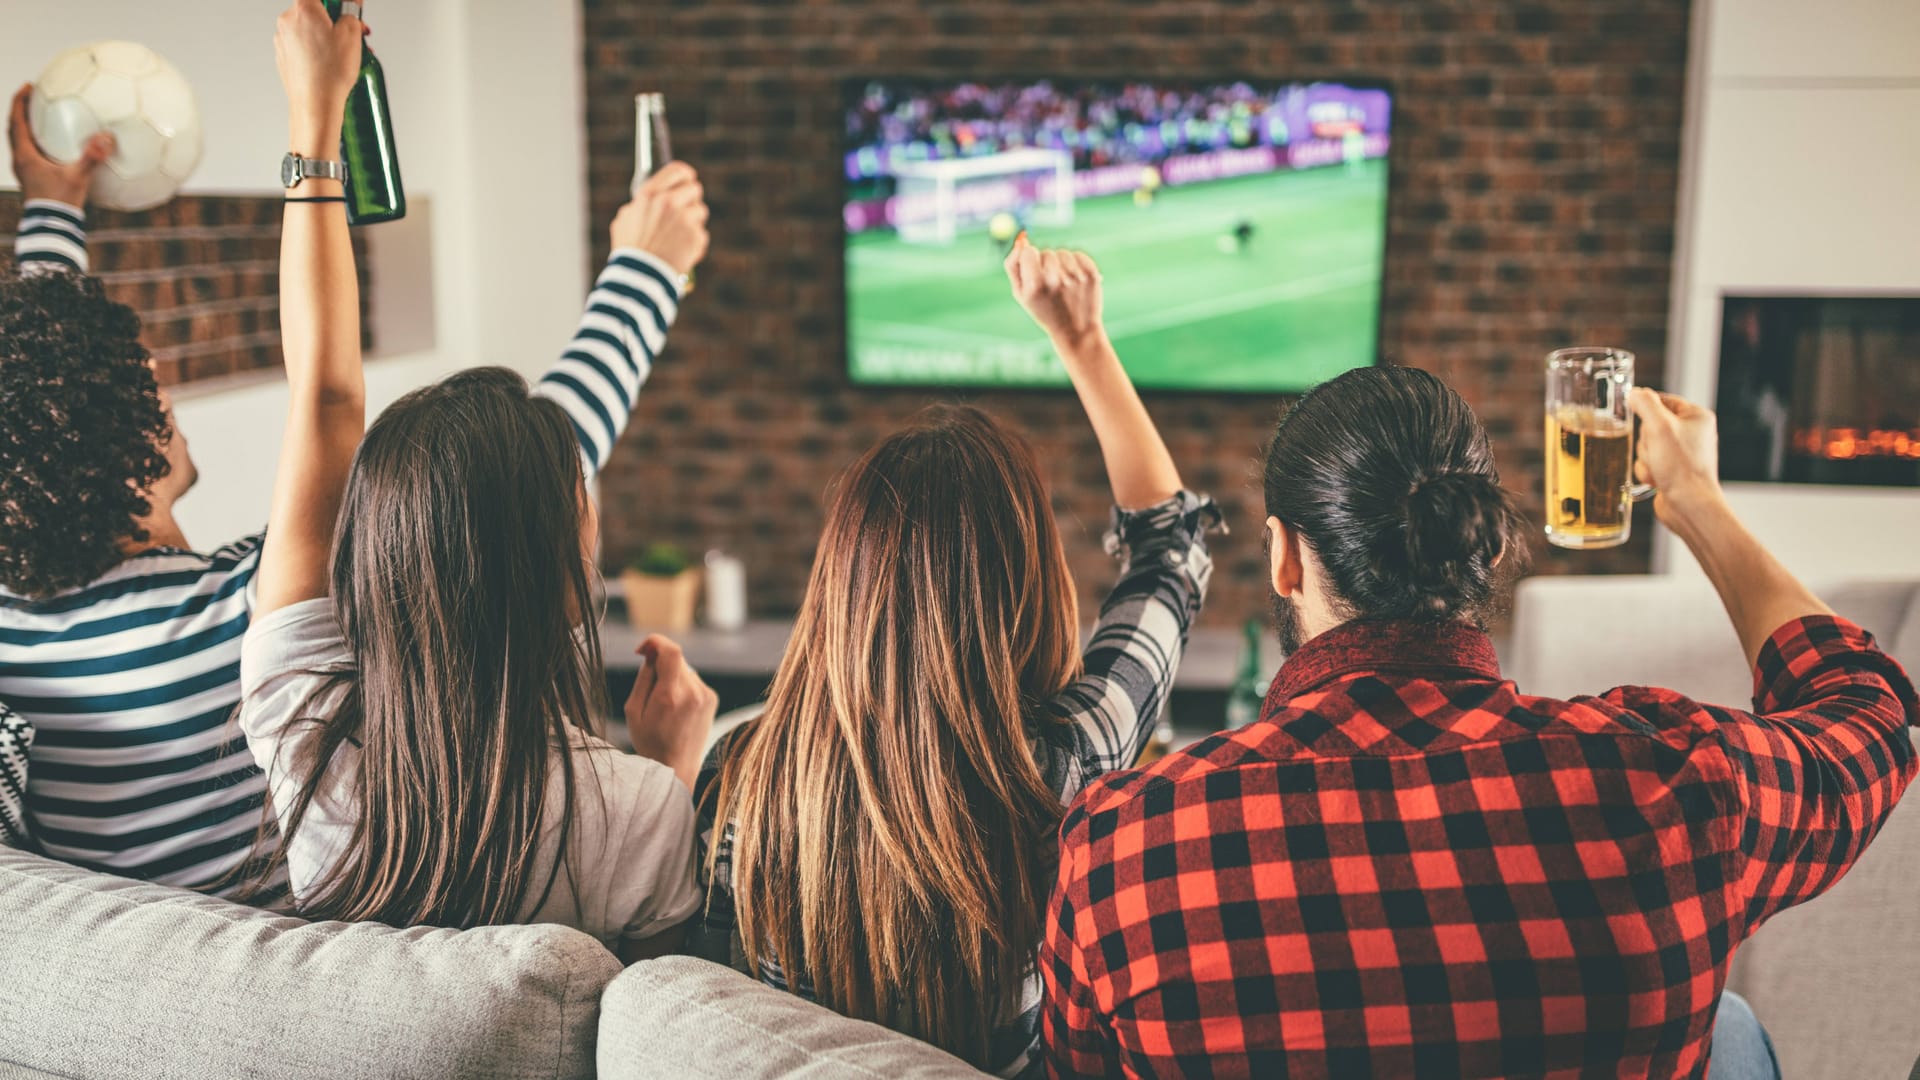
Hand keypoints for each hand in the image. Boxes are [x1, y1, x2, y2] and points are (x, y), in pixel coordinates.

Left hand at [8, 84, 113, 206]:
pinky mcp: (32, 179)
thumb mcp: (78, 177)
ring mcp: (25, 171)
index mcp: (25, 155)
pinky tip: (55, 147)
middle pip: (15, 129)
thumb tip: (107, 137)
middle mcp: (21, 160)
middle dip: (22, 111)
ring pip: (21, 142)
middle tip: (34, 98)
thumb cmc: (60, 202)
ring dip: (28, 127)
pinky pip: (32, 154)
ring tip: (42, 118)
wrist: (51, 227)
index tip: (29, 87)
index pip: (17, 121)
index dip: (20, 101)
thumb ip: (92, 157)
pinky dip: (39, 144)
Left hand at [274, 0, 363, 155]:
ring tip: (347, 54)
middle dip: (337, 20)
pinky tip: (332, 65)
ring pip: (310, 29)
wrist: (315, 105)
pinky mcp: (284, 57)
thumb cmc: (330, 73)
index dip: (337, 2)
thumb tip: (350, 9)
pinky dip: (318, 50)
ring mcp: (283, 40)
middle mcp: (287, 21)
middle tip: (356, 33)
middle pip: (315, 11)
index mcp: (304, 9)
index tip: (349, 7)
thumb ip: (351, 13)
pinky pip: (303, 46)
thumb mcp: (352, 35)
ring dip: (329, 37)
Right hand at [613, 161, 709, 276]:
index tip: (688, 178)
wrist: (640, 277)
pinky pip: (701, 234)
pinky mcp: (696, 237)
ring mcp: (684, 219)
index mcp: (649, 194)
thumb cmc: (630, 251)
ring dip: (693, 222)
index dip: (685, 174)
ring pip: (700, 211)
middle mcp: (668, 202)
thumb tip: (650, 199)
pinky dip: (694, 243)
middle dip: (691, 199)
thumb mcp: (624, 221)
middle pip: (694, 189)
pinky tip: (680, 252)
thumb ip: (639, 206)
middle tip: (685, 211)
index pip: (676, 170)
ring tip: (678, 237)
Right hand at [623, 633, 717, 789]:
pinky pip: (693, 680)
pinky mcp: (712, 698)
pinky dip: (682, 685)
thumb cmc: (649, 741)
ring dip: (671, 676)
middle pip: (675, 659)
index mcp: (671, 696)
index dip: (655, 641)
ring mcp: (706, 695)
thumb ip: (644, 677)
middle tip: (649, 687)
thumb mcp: (634, 710)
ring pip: (684, 669)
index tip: (641, 649)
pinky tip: (677, 708)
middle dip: (659, 663)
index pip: (671, 651)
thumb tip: (652, 652)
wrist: (676, 767)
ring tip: (664, 704)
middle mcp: (693, 693)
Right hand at [1005, 233, 1104, 349]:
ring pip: (1063, 252)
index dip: (1029, 260)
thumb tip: (1020, 240)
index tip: (1034, 274)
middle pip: (1046, 252)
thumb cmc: (1044, 310)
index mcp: (1035, 285)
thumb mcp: (1021, 293)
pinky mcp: (1091, 274)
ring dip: (1061, 264)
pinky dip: (1075, 264)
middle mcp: (1055, 279)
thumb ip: (1014, 265)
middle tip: (1050, 286)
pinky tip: (1074, 281)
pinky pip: (1078, 255)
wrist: (1076, 330)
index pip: (1028, 251)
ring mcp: (1075, 276)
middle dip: (1046, 264)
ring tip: (1063, 285)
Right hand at [1630, 387, 1722, 519]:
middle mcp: (1691, 433)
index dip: (1646, 408)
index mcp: (1696, 417)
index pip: (1662, 400)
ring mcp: (1681, 452)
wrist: (1689, 505)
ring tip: (1659, 468)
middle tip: (1656, 450)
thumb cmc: (1681, 468)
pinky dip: (1647, 471)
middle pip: (1650, 425)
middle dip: (1646, 441)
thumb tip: (1634, 393)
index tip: (1633, 413)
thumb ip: (1645, 404)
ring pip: (1646, 445)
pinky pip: (1648, 462)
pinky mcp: (1672, 469)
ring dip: (1645, 458)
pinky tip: (1657, 479)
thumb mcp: (1659, 427)